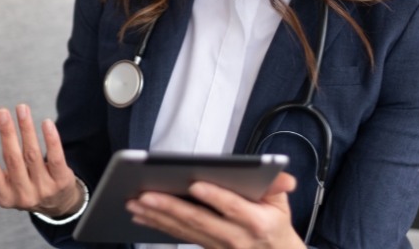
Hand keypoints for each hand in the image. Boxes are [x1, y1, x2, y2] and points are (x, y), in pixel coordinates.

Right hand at [0, 104, 82, 217]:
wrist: (56, 203)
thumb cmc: (21, 189)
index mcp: (4, 197)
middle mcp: (24, 195)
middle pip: (14, 160)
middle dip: (7, 134)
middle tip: (1, 112)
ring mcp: (45, 188)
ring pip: (33, 154)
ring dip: (26, 129)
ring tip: (21, 108)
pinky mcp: (62, 180)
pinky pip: (56, 158)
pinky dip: (51, 140)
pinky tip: (46, 123)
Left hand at [125, 172, 305, 248]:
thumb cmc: (276, 226)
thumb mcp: (281, 204)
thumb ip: (276, 187)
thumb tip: (284, 177)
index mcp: (256, 222)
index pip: (232, 207)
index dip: (214, 196)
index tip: (195, 184)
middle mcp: (235, 237)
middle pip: (199, 220)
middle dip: (170, 206)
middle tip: (145, 194)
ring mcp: (219, 247)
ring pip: (184, 230)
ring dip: (156, 217)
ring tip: (134, 203)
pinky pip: (180, 236)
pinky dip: (158, 226)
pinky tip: (140, 216)